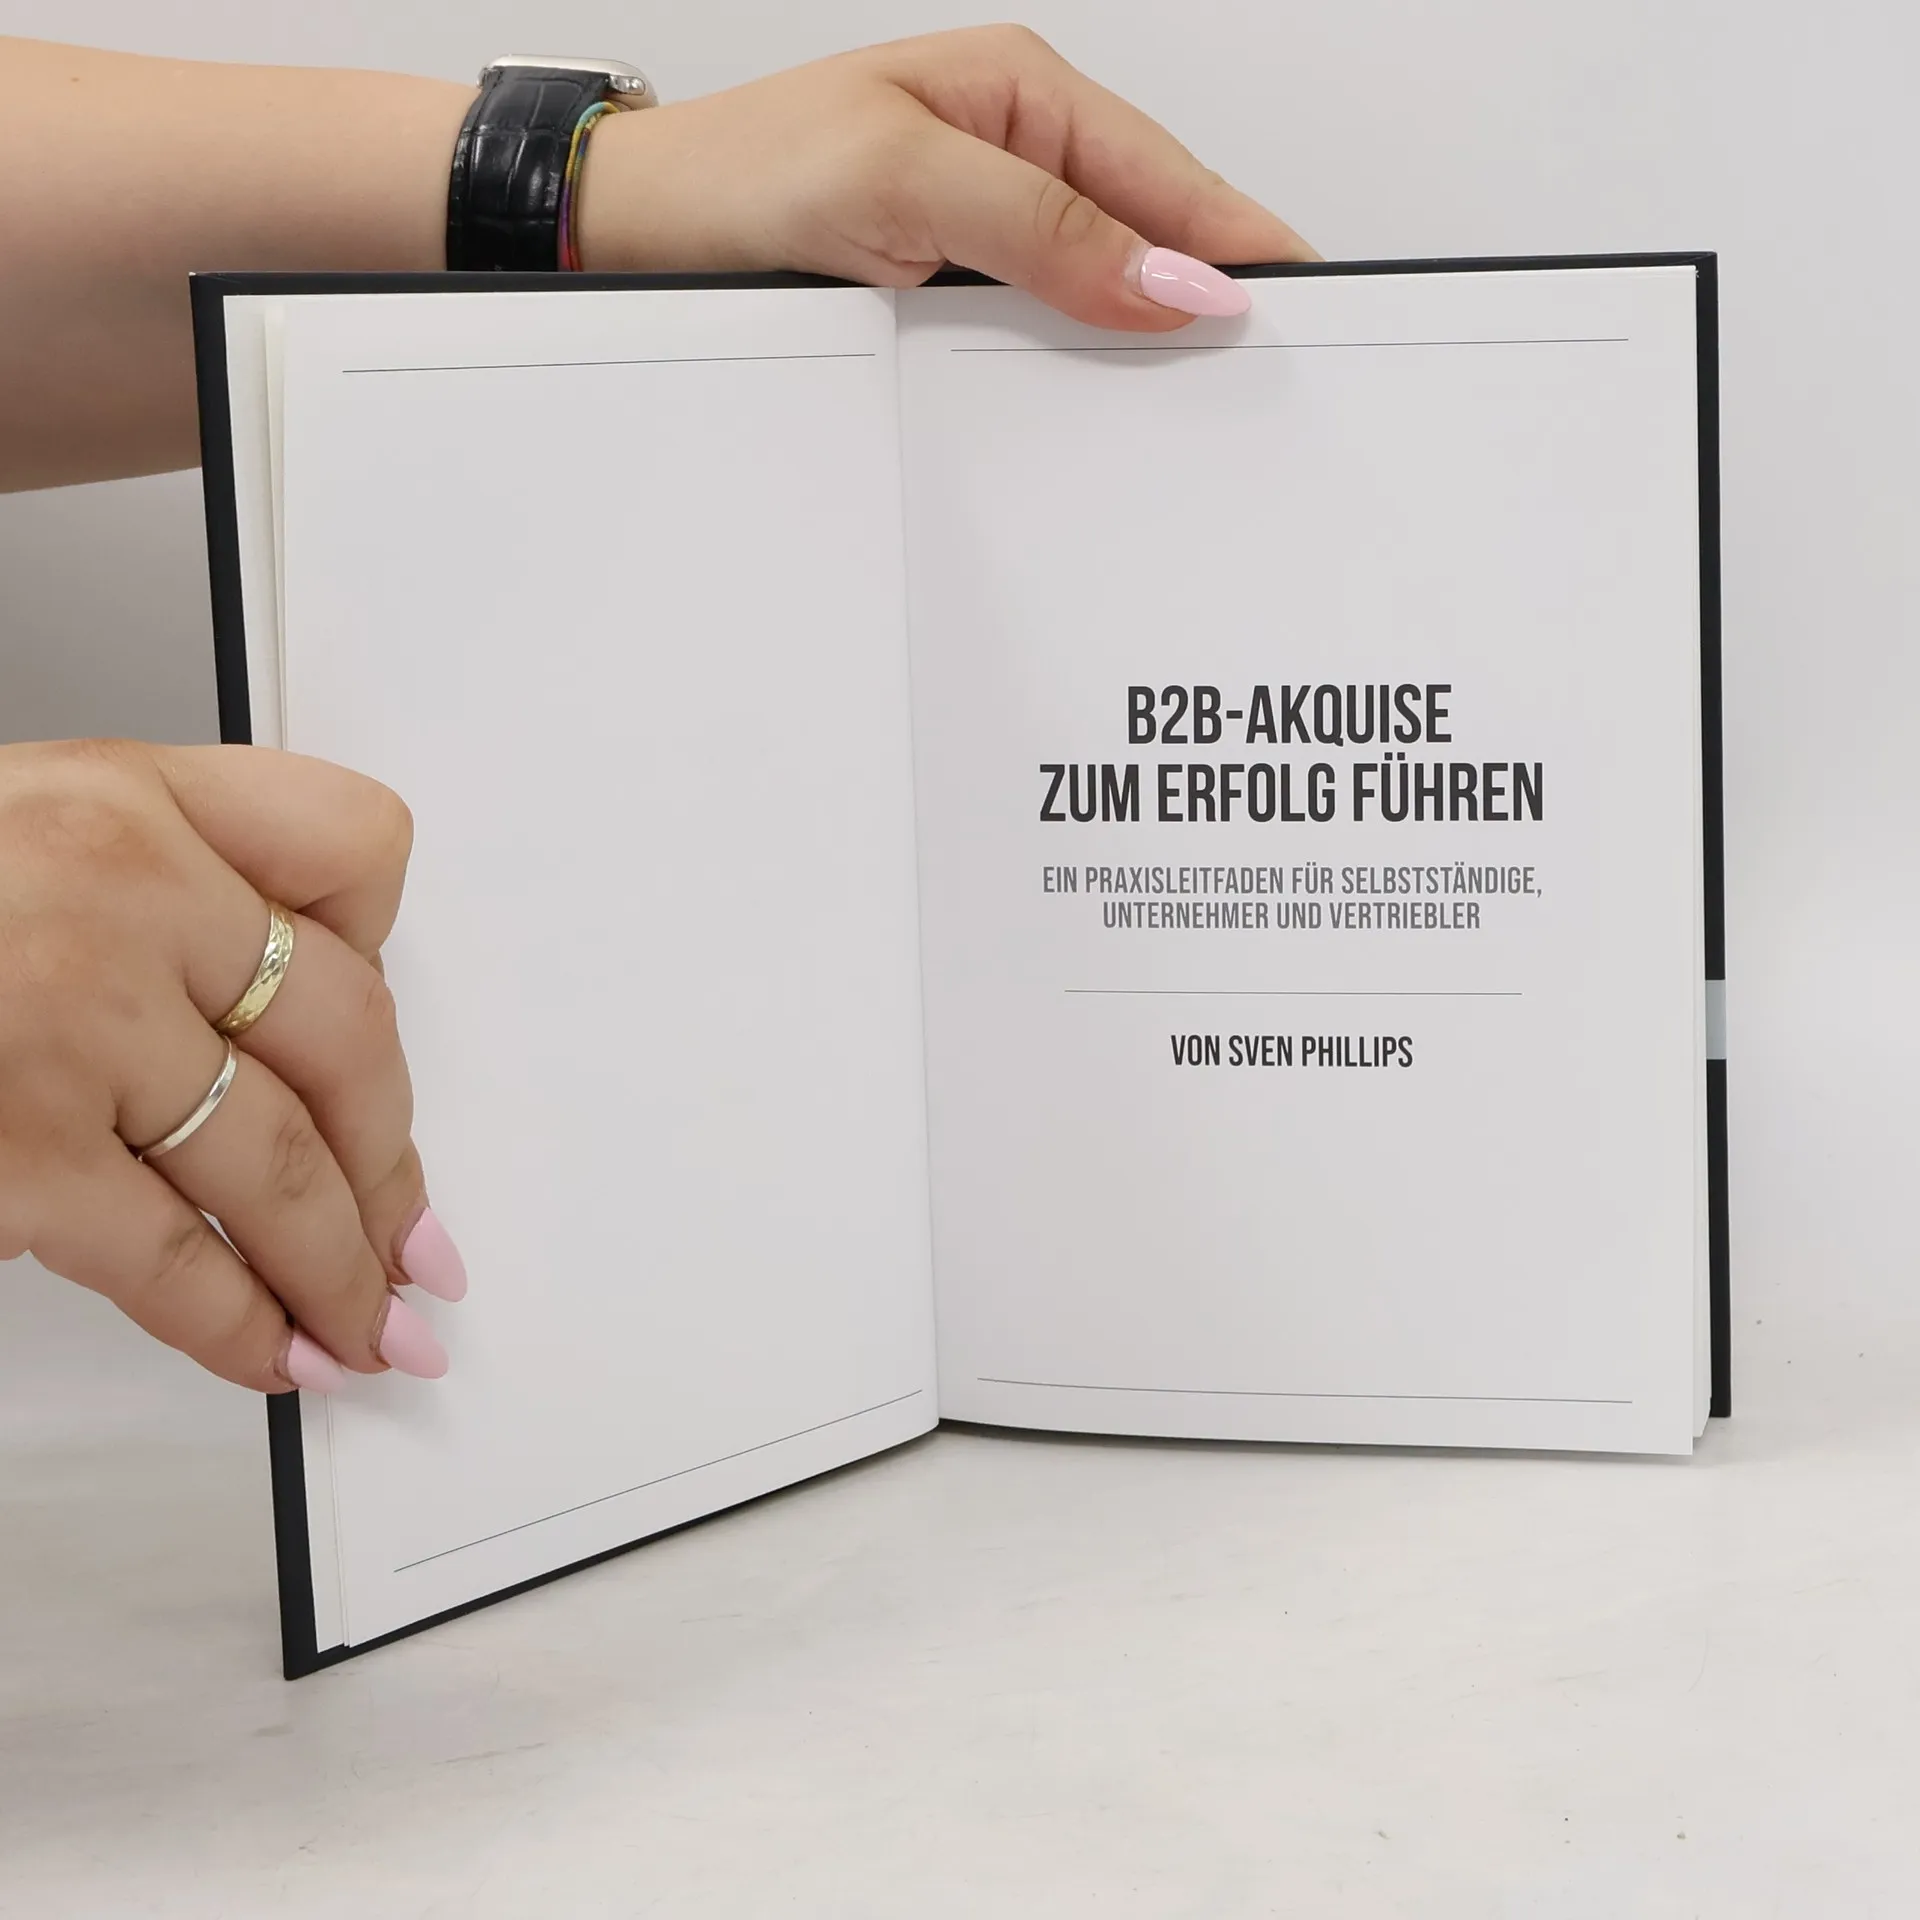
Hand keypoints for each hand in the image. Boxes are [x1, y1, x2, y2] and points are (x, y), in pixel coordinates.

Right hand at [0, 741, 464, 1391]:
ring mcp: (69, 1025)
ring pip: (282, 1158)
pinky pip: (176, 1258)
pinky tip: (279, 1353)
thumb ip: (146, 882)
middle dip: (392, 1157)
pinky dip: (244, 1324)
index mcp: (123, 797)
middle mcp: (117, 892)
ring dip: (344, 1262)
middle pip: (349, 1031)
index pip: (352, 848)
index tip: (392, 1046)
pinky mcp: (14, 1154)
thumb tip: (270, 1017)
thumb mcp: (12, 834)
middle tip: (417, 1231)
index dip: (385, 953)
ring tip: (375, 1317)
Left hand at [579, 24, 1314, 327]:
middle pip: (1150, 235)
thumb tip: (1166, 280)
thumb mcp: (908, 179)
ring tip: (1207, 398)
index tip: (1302, 304)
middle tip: (1269, 372)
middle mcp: (1015, 154)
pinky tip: (1104, 400)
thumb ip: (1044, 226)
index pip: (1167, 177)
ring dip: (1144, 340)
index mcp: (1023, 93)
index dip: (1238, 244)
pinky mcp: (954, 287)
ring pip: (1101, 288)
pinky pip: (1044, 327)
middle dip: (1207, 298)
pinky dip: (1079, 364)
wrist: (641, 232)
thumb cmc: (748, 174)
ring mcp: (988, 225)